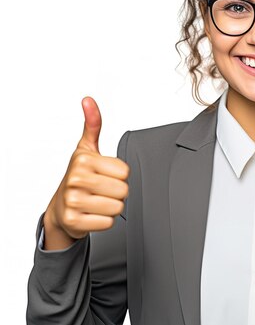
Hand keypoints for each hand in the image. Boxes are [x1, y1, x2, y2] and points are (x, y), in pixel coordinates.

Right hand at [44, 97, 129, 243]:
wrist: (60, 207)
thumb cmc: (78, 177)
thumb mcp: (86, 149)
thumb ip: (93, 125)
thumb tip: (88, 101)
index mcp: (83, 160)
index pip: (125, 172)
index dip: (119, 175)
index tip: (104, 175)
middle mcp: (76, 179)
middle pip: (123, 191)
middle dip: (117, 193)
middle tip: (101, 190)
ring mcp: (73, 201)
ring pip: (117, 208)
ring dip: (111, 207)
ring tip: (97, 201)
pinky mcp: (75, 221)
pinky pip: (107, 223)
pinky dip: (103, 221)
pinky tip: (92, 213)